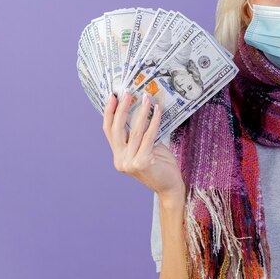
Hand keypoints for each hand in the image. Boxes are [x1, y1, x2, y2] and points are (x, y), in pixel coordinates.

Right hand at [102, 90, 185, 206]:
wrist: (170, 186)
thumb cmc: (160, 165)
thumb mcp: (146, 148)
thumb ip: (139, 135)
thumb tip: (141, 110)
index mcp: (118, 156)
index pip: (109, 131)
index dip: (109, 112)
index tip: (112, 96)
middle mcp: (121, 160)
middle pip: (117, 129)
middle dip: (121, 108)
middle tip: (127, 92)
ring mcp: (130, 162)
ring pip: (135, 131)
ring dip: (141, 111)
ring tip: (147, 97)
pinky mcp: (143, 162)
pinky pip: (149, 136)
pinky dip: (154, 121)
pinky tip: (158, 110)